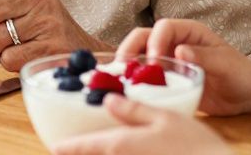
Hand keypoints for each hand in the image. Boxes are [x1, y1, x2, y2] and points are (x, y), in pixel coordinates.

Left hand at [51, 94, 229, 154]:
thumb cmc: (196, 147)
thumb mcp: (166, 119)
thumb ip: (133, 111)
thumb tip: (108, 101)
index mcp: (121, 145)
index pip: (84, 147)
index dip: (66, 146)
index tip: (54, 146)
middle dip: (83, 152)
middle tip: (74, 145)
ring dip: (101, 153)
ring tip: (97, 147)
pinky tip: (126, 150)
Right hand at [114, 19, 250, 116]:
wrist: (246, 97)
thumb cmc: (241, 75)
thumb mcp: (227, 65)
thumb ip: (205, 57)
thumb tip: (180, 51)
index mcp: (189, 32)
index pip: (164, 27)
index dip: (155, 41)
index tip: (154, 61)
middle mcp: (174, 42)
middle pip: (144, 37)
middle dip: (131, 48)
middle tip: (123, 66)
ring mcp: (168, 59)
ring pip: (139, 54)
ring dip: (128, 64)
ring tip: (120, 78)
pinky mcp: (165, 77)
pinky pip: (145, 75)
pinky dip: (134, 80)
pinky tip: (128, 89)